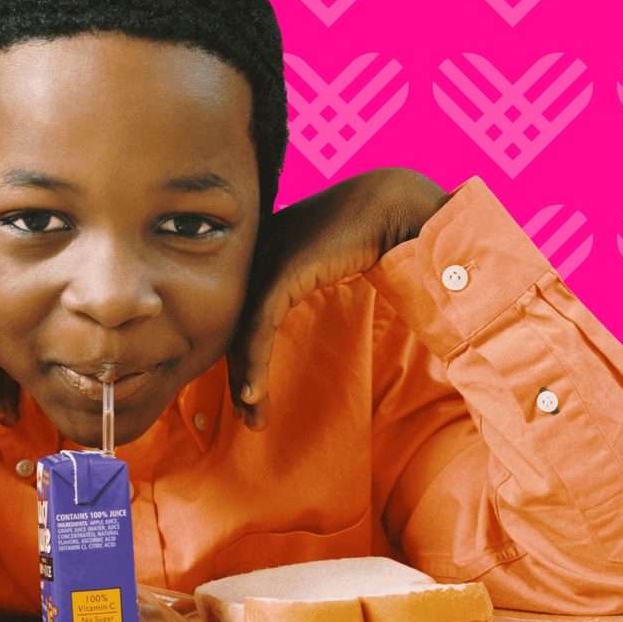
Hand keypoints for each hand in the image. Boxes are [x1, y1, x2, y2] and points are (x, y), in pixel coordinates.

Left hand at [227, 168, 449, 429]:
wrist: (390, 205)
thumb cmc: (362, 233)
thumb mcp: (316, 261)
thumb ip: (294, 283)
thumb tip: (284, 317)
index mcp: (256, 249)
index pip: (236, 312)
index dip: (239, 355)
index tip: (248, 394)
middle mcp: (251, 254)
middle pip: (232, 326)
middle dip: (238, 375)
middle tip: (248, 415)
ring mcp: (262, 261)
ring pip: (241, 332)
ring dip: (247, 381)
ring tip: (253, 416)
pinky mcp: (280, 272)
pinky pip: (259, 328)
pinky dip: (255, 364)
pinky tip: (255, 394)